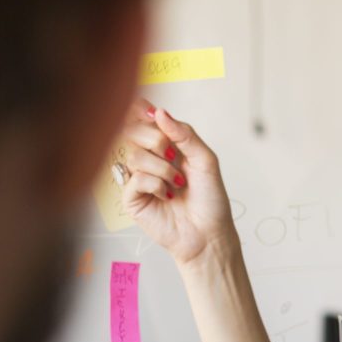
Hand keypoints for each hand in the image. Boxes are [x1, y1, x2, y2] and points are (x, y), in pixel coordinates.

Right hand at [120, 99, 235, 266]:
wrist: (209, 232)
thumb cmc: (209, 199)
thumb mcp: (205, 160)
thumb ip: (185, 134)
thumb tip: (159, 112)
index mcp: (167, 145)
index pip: (145, 120)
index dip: (141, 110)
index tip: (148, 108)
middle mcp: (150, 158)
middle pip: (133, 131)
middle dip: (156, 139)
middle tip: (173, 156)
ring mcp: (138, 177)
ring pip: (135, 155)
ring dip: (162, 168)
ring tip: (178, 183)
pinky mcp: (132, 197)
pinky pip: (134, 178)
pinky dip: (156, 184)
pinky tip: (167, 195)